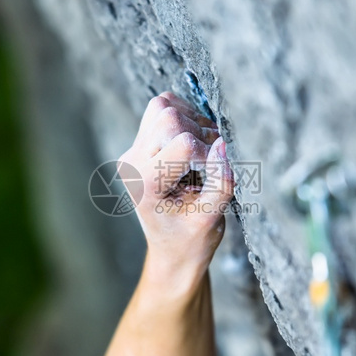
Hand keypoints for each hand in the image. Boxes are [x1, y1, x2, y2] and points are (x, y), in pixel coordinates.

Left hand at [118, 92, 234, 272]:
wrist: (173, 250)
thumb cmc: (191, 240)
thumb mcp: (212, 217)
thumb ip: (221, 180)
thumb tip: (222, 142)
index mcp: (146, 183)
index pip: (184, 143)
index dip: (208, 153)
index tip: (213, 175)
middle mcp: (132, 162)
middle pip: (169, 116)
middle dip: (199, 133)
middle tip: (208, 162)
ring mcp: (133, 150)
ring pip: (164, 105)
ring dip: (191, 122)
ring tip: (200, 154)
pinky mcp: (140, 142)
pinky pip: (162, 108)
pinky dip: (184, 117)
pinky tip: (192, 145)